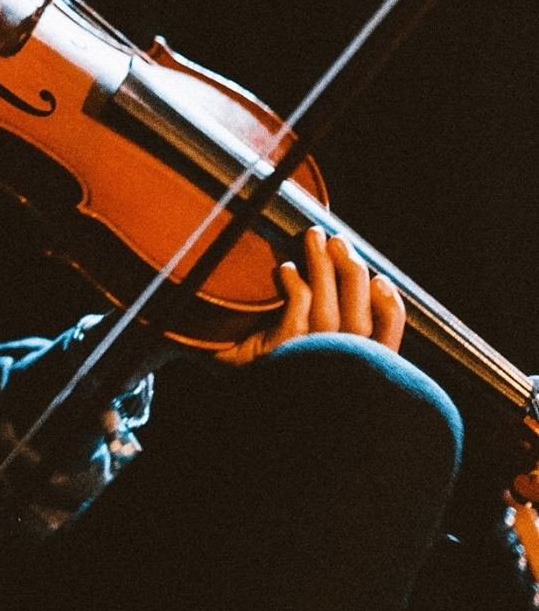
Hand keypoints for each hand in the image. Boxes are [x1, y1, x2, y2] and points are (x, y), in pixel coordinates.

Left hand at [215, 225, 405, 367]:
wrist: (220, 365)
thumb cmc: (265, 338)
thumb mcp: (305, 323)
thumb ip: (331, 301)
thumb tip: (338, 250)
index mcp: (350, 369)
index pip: (384, 345)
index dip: (390, 313)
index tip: (380, 279)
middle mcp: (335, 373)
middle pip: (358, 325)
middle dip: (353, 275)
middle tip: (339, 240)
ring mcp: (308, 367)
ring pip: (327, 316)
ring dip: (323, 269)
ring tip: (314, 237)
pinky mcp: (280, 358)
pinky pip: (295, 319)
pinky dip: (295, 288)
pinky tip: (285, 269)